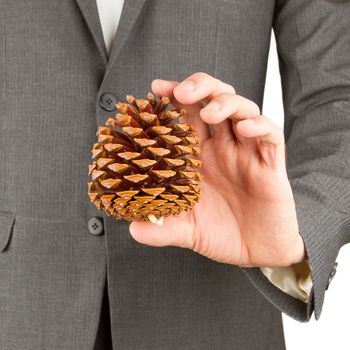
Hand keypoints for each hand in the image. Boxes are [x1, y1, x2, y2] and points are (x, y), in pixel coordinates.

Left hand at [129, 72, 305, 266]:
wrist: (257, 253)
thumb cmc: (223, 235)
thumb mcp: (187, 231)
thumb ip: (162, 229)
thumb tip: (133, 229)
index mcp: (201, 157)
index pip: (188, 115)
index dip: (174, 98)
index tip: (157, 88)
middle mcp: (224, 149)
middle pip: (216, 100)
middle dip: (201, 86)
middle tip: (182, 92)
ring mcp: (248, 154)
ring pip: (243, 110)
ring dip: (226, 103)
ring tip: (209, 112)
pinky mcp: (271, 165)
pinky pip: (270, 136)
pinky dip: (259, 126)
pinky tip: (244, 128)